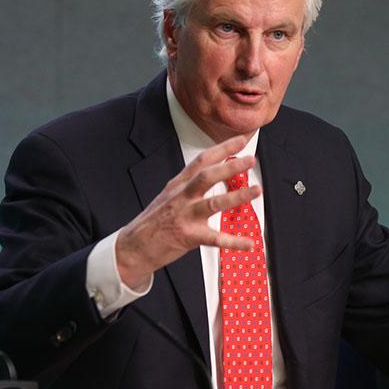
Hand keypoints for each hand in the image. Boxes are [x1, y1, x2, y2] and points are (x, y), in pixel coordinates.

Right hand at [115, 136, 261, 287]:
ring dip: (237, 196)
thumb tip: (214, 171)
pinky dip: (233, 241)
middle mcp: (181, 197)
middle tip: (251, 159)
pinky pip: (215, 239)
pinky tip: (249, 243)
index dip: (223, 148)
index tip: (242, 140)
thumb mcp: (169, 196)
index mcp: (178, 185)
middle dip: (230, 166)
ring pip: (213, 203)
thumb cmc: (153, 222)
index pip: (202, 160)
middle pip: (207, 176)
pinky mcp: (188, 237)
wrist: (131, 247)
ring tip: (257, 190)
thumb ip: (190, 184)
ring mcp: (184, 216)